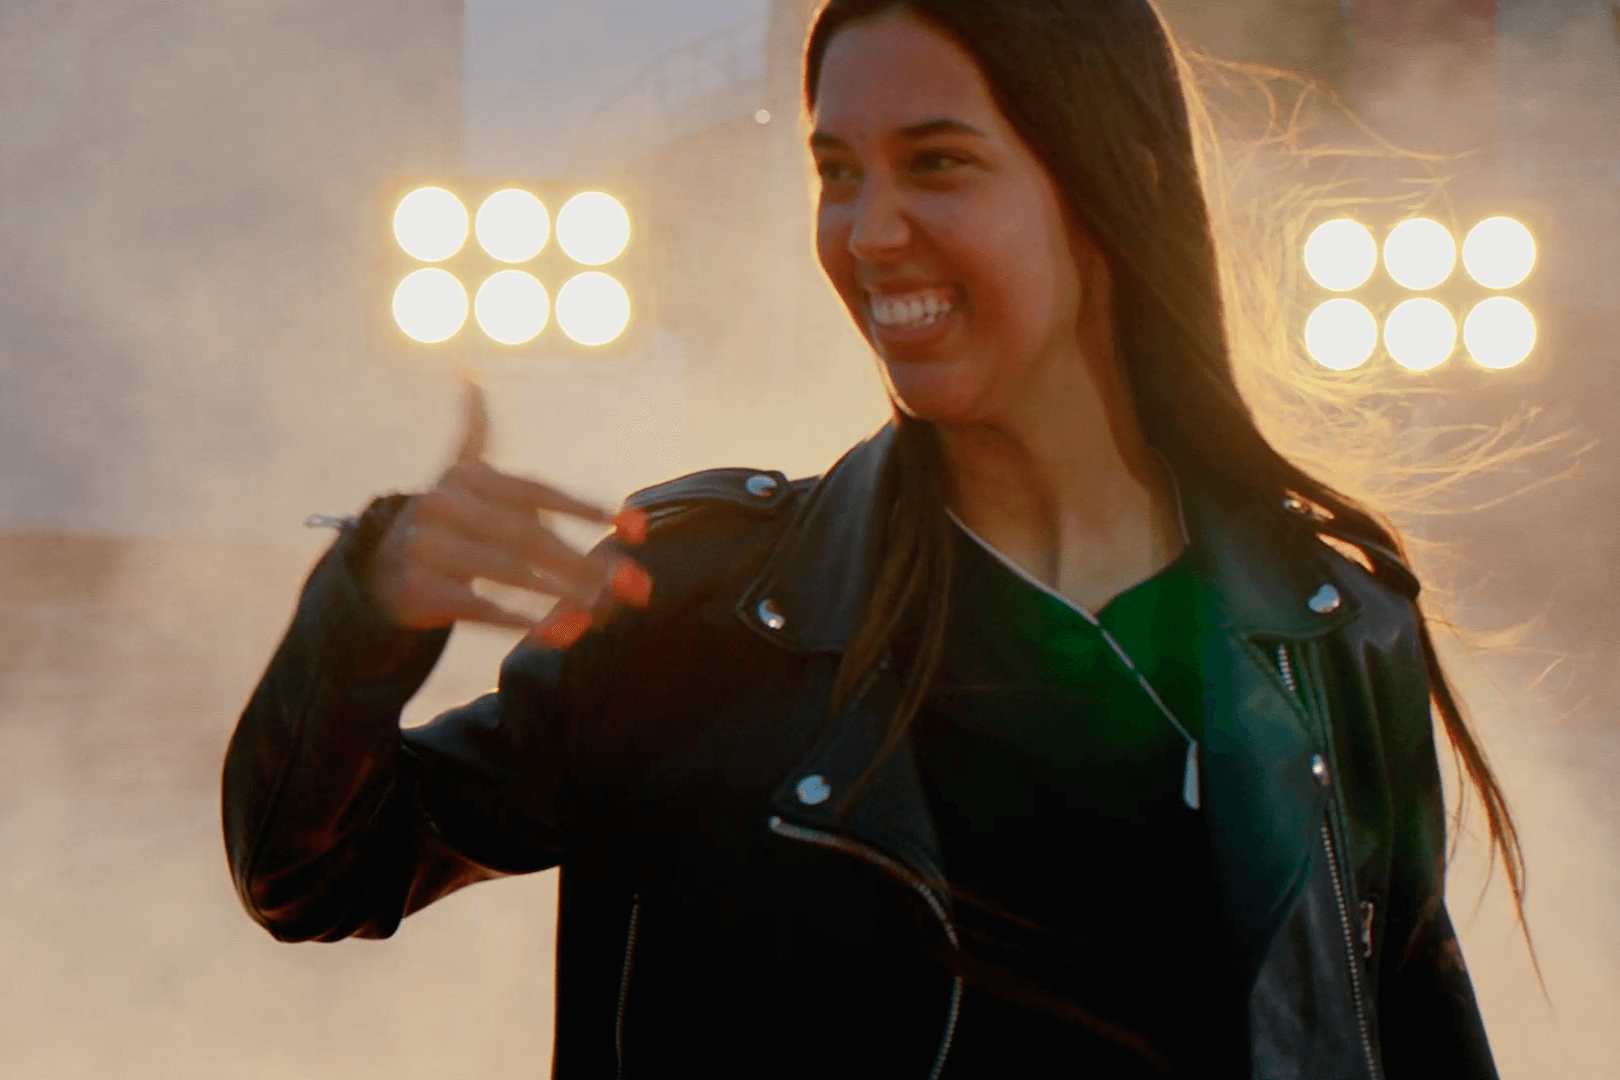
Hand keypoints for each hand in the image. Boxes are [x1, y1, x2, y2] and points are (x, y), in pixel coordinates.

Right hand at [365, 381, 651, 647]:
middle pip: (525, 533)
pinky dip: (515, 618)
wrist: (379, 569)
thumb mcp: (467, 479)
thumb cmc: (448, 524)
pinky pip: (478, 604)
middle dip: (579, 559)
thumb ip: (492, 450)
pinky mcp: (419, 588)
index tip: (626, 525)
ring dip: (556, 590)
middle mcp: (445, 505)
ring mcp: (428, 547)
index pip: (534, 489)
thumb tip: (470, 377)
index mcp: (467, 477)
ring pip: (505, 569)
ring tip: (596, 608)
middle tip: (624, 584)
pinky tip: (548, 630)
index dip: (580, 505)